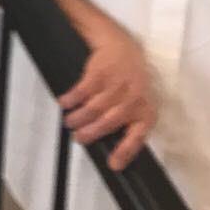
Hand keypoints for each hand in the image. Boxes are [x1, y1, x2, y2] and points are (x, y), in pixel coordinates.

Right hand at [59, 15, 157, 170]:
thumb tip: (115, 148)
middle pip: (108, 122)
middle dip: (90, 133)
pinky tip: (64, 103)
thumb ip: (129, 123)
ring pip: (93, 108)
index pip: (137, 135)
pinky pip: (82, 91)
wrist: (121, 45)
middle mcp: (133, 98)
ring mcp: (116, 84)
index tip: (113, 164)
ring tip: (70, 122)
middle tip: (79, 138)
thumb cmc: (129, 78)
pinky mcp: (100, 72)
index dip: (125, 152)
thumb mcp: (138, 101)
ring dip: (78, 118)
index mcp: (145, 109)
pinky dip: (71, 99)